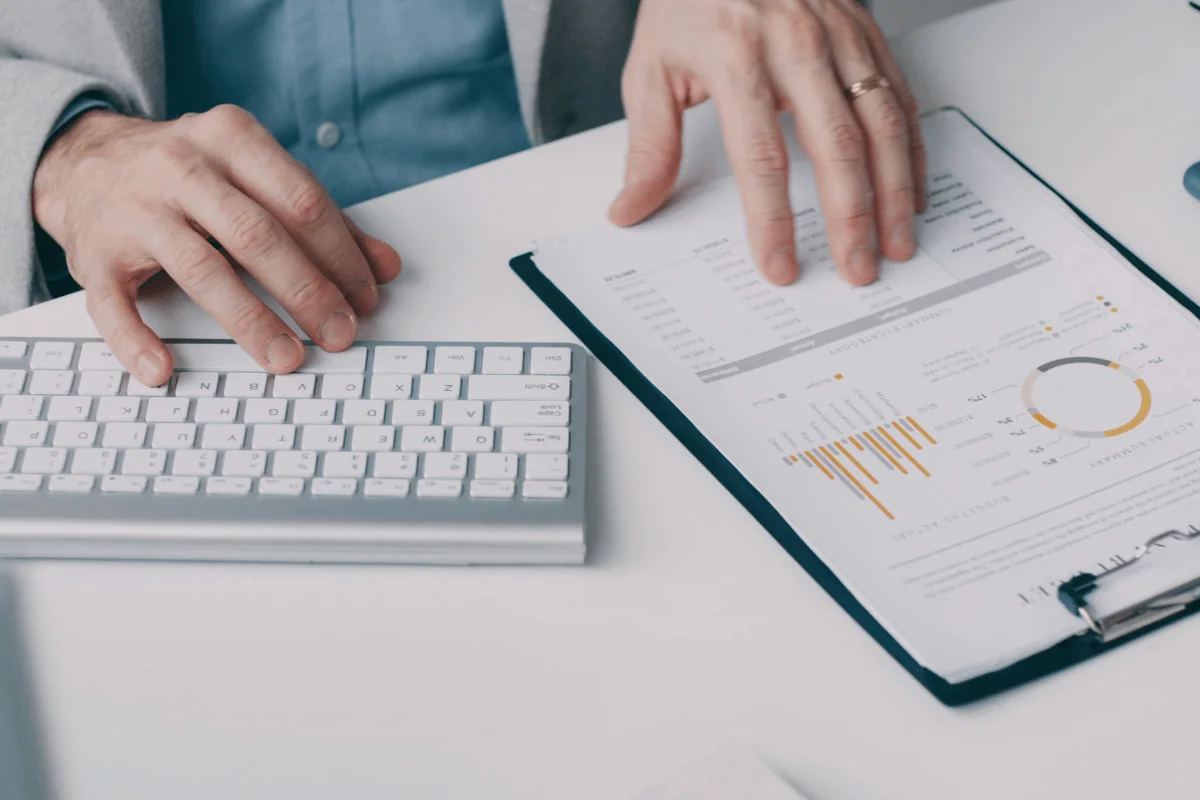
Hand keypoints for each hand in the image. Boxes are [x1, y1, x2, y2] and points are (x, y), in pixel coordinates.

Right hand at [32, 105, 401, 385]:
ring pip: (201, 269)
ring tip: (286, 358)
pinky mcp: (94, 253)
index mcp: (231, 139)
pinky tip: (164, 369)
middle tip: (339, 334)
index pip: (301, 201)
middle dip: (307, 291)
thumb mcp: (257, 178)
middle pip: (257, 235)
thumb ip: (323, 220)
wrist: (85, 161)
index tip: (366, 298)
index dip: (341, 254)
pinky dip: (136, 340)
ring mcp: (134, 209)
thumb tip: (386, 267)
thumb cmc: (194, 176)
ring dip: (250, 322)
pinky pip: (113, 303)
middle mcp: (181, 167)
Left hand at [609, 0, 925, 286]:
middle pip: (835, 145)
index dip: (773, 220)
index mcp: (736, 57)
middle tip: (857, 269)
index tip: (780, 265)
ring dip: (895, 190)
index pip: (760, 157)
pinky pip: (899, 95)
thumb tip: (631, 209)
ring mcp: (839, 35)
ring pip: (881, 122)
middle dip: (851, 217)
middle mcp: (795, 44)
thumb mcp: (651, 68)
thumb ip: (649, 145)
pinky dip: (912, 148)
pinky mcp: (865, 30)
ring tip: (897, 242)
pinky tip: (911, 189)